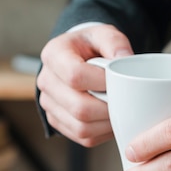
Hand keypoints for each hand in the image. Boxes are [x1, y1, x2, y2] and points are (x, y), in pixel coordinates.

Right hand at [37, 24, 132, 146]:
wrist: (76, 57)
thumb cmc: (90, 46)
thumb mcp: (103, 34)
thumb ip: (115, 43)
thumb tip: (125, 61)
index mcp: (53, 55)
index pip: (75, 75)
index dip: (101, 82)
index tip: (117, 79)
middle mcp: (45, 81)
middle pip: (78, 106)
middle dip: (108, 108)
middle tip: (125, 101)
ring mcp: (49, 104)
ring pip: (81, 126)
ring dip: (106, 123)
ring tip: (120, 111)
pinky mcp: (57, 121)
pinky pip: (82, 137)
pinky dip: (102, 132)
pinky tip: (111, 120)